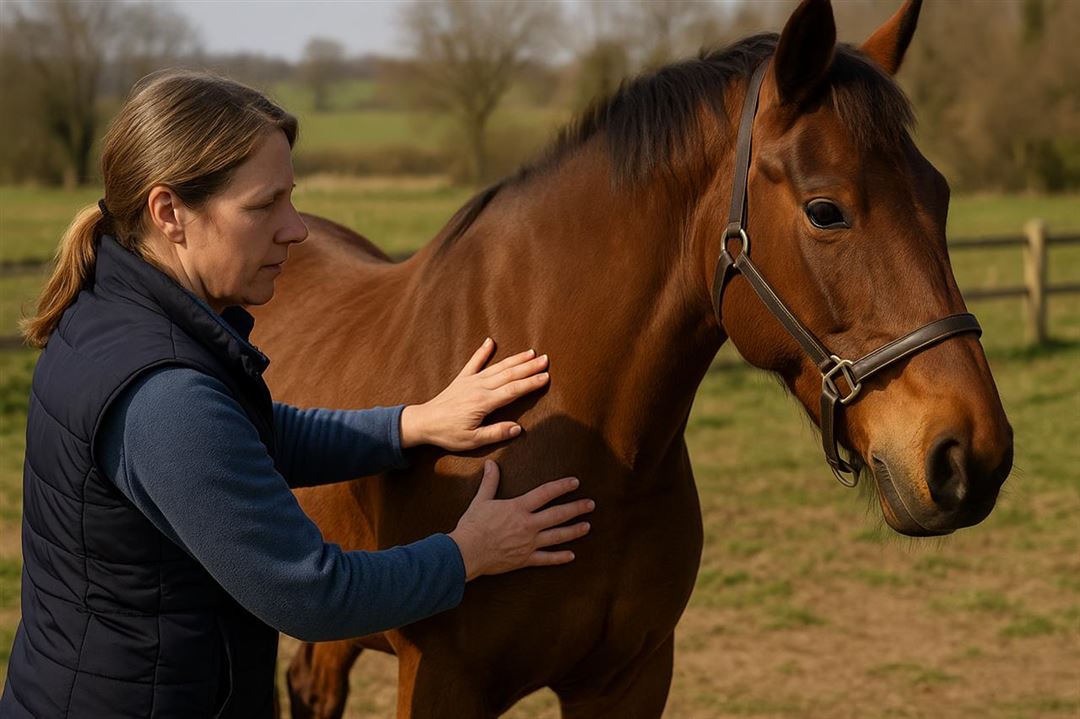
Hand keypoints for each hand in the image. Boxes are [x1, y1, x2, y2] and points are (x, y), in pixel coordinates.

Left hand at [400, 338, 549, 451]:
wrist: (423, 422)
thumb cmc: (448, 433)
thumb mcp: (473, 440)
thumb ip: (496, 433)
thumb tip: (518, 428)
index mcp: (484, 403)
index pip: (513, 390)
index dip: (531, 383)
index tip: (546, 377)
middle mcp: (479, 387)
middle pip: (509, 375)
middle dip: (529, 367)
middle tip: (546, 359)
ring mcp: (470, 381)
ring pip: (497, 367)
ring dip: (515, 359)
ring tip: (531, 352)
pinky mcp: (461, 379)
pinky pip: (474, 362)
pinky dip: (483, 351)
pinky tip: (490, 341)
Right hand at [449, 460, 593, 580]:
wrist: (466, 552)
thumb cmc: (473, 525)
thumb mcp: (481, 500)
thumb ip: (490, 482)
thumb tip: (490, 464)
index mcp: (518, 508)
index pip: (546, 493)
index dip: (562, 487)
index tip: (575, 482)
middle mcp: (528, 525)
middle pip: (558, 514)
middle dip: (576, 508)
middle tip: (591, 504)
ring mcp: (528, 543)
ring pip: (557, 536)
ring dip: (574, 531)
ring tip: (587, 526)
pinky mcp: (525, 559)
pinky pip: (546, 559)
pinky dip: (559, 558)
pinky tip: (572, 555)